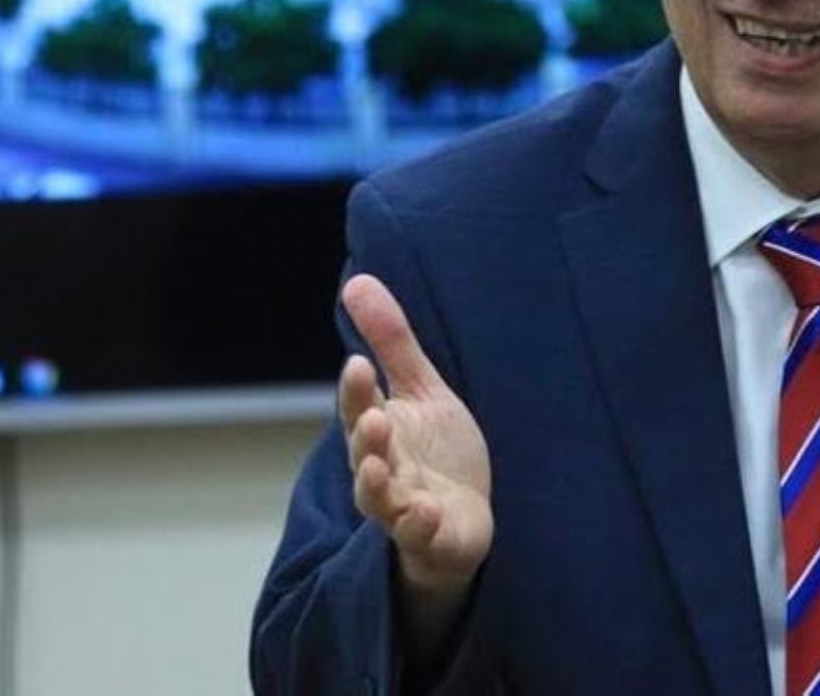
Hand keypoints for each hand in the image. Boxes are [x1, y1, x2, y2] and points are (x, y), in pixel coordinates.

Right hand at [339, 274, 492, 606]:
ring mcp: (404, 507)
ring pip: (380, 500)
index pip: (360, 408)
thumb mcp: (421, 389)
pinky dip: (419, 526)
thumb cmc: (435, 453)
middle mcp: (384, 470)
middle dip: (365, 438)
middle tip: (372, 418)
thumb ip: (392, 341)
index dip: (357, 391)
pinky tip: (427, 512)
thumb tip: (357, 281)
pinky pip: (420, 536)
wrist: (462, 520)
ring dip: (376, 484)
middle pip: (365, 454)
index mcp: (380, 431)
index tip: (358, 363)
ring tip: (376, 465)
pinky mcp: (431, 539)